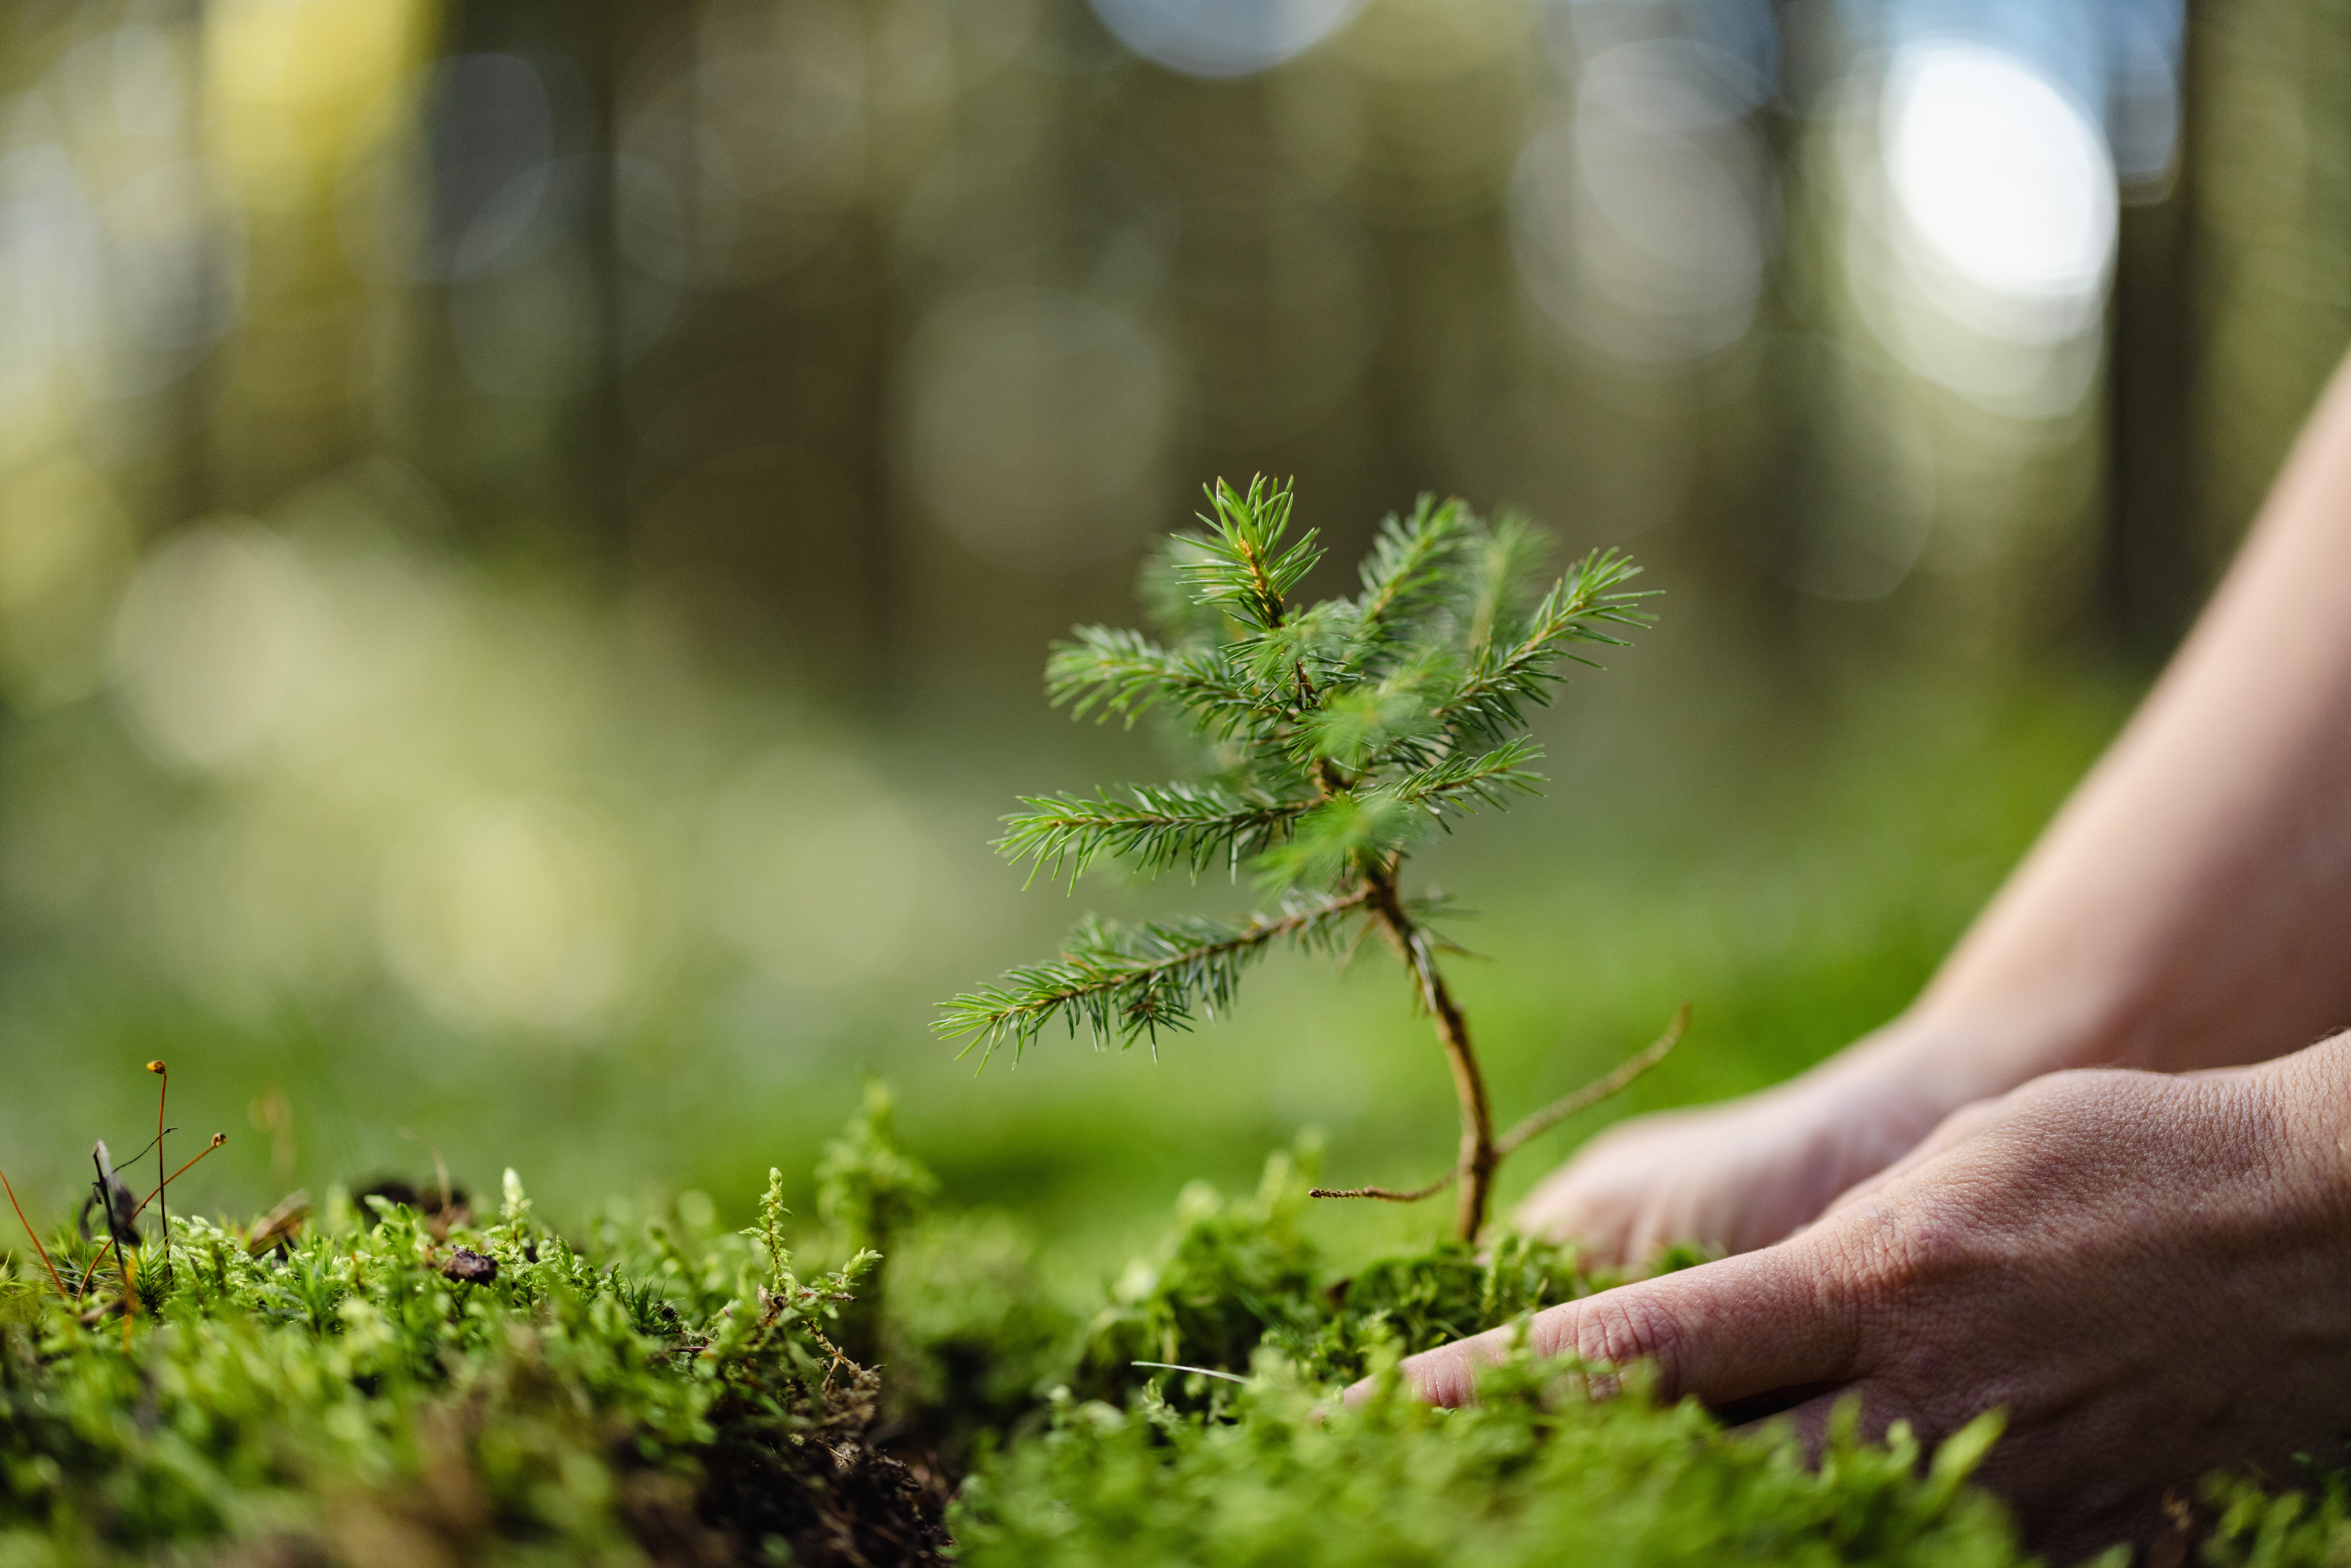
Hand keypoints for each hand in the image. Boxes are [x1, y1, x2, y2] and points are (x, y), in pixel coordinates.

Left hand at [1380, 1041, 2350, 1557]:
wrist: (2313, 1225)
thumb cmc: (2112, 1163)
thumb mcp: (1938, 1187)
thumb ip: (1820, 1275)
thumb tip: (1716, 1339)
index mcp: (1868, 1288)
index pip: (1646, 1352)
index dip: (1509, 1390)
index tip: (1403, 1408)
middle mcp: (1916, 1402)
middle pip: (1704, 1482)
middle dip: (1580, 1499)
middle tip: (1458, 1507)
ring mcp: (2004, 1491)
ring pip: (1808, 1548)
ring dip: (1701, 1541)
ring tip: (1596, 1528)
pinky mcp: (2085, 1549)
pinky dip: (1866, 1556)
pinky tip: (1808, 1543)